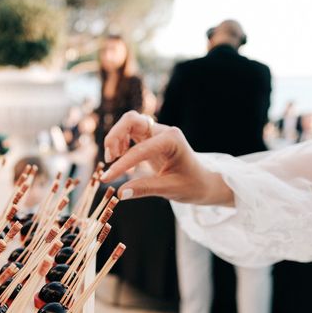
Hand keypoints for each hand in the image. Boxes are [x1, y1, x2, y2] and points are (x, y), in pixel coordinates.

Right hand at [100, 112, 233, 205]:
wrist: (203, 181)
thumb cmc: (192, 184)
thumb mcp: (170, 189)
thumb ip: (145, 189)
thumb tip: (120, 193)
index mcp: (172, 140)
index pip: (140, 149)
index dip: (121, 164)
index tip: (107, 178)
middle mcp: (163, 132)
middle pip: (131, 120)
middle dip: (115, 136)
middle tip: (109, 158)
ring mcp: (156, 133)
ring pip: (128, 123)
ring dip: (115, 138)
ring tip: (112, 159)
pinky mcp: (150, 138)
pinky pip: (129, 132)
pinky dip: (120, 142)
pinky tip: (120, 158)